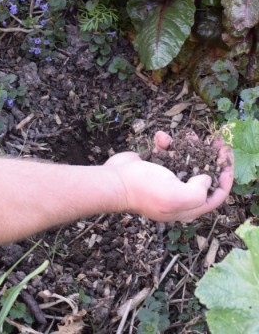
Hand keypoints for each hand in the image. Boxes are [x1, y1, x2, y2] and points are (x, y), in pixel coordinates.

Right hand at [105, 131, 233, 221]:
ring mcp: (165, 180)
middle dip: (211, 158)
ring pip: (185, 161)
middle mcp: (177, 195)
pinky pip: (166, 152)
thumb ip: (198, 191)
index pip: (215, 197)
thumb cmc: (144, 190)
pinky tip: (161, 138)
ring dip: (189, 146)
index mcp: (186, 208)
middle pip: (203, 176)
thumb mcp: (178, 196)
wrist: (114, 180)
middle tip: (217, 143)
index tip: (228, 161)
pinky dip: (166, 143)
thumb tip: (205, 179)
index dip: (225, 180)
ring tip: (191, 135)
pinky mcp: (153, 166)